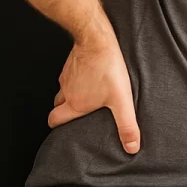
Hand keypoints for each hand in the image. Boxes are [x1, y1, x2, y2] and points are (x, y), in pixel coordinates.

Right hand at [48, 37, 140, 153]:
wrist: (97, 39)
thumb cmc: (108, 68)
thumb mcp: (122, 100)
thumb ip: (127, 125)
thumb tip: (132, 147)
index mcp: (75, 103)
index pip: (55, 120)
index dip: (56, 126)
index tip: (62, 129)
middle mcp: (66, 90)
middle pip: (57, 105)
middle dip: (63, 111)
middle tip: (75, 114)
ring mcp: (67, 75)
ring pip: (63, 89)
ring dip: (70, 94)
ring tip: (85, 95)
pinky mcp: (71, 62)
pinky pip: (69, 74)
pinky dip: (75, 78)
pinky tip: (89, 75)